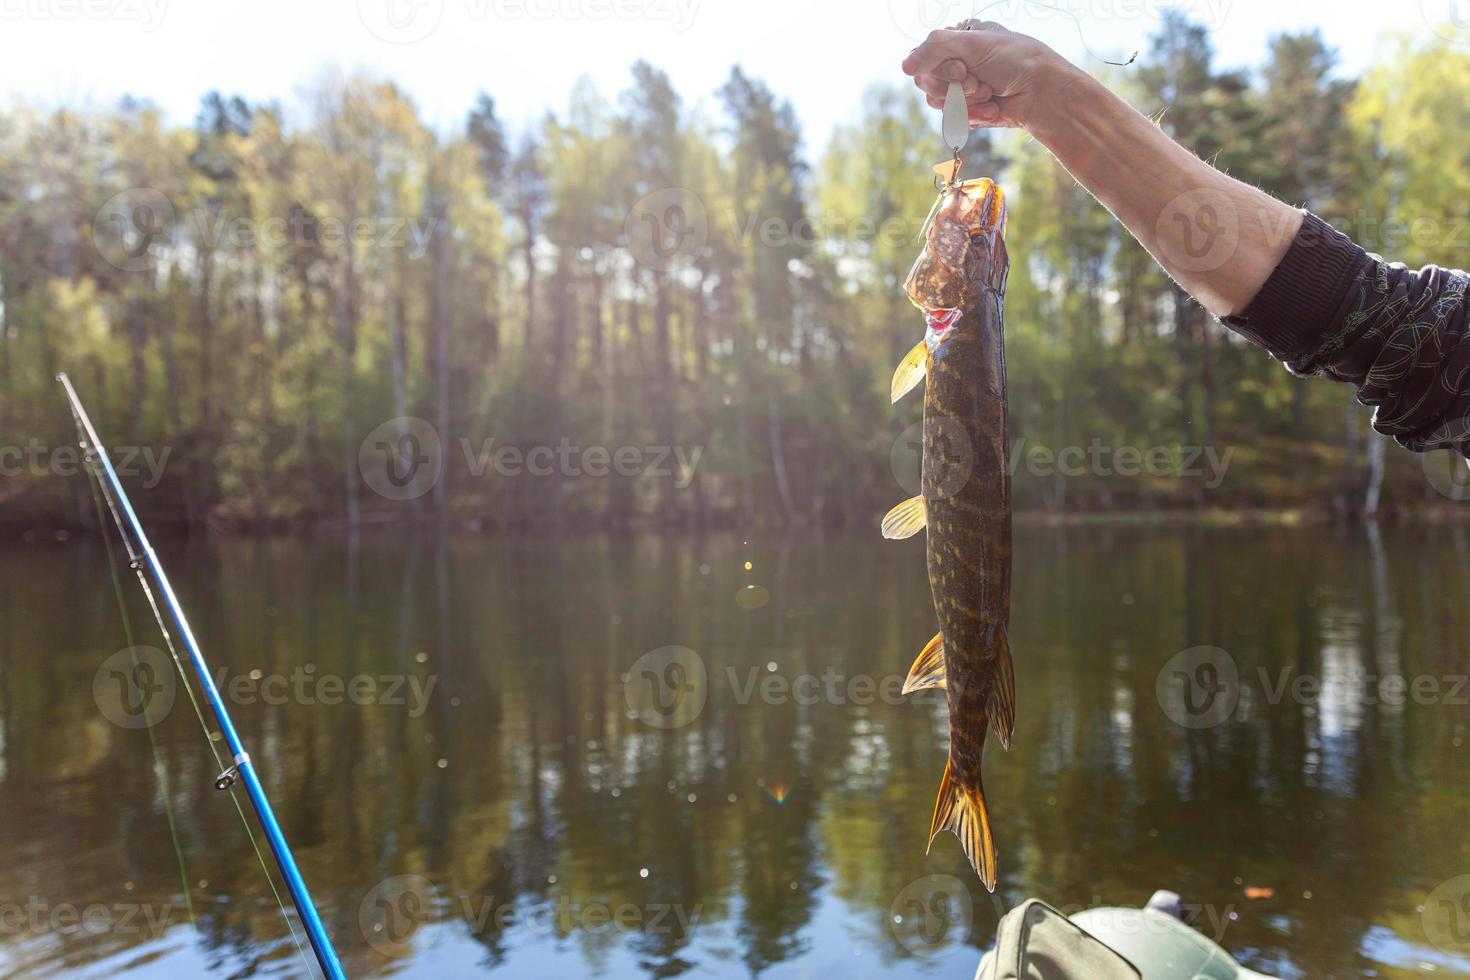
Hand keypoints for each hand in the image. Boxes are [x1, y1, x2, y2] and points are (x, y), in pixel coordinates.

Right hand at [901, 22, 1069, 130]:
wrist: (1043, 94)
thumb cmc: (1016, 61)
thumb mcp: (974, 44)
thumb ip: (935, 48)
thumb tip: (903, 67)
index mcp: (956, 40)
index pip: (923, 57)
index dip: (940, 68)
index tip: (962, 68)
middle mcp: (956, 63)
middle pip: (926, 82)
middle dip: (955, 88)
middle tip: (979, 82)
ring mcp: (961, 88)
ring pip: (938, 102)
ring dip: (966, 102)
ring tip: (989, 94)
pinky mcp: (969, 111)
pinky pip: (954, 119)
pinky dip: (974, 115)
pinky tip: (994, 109)